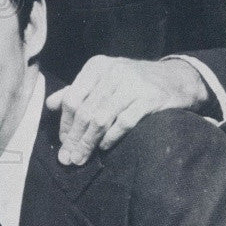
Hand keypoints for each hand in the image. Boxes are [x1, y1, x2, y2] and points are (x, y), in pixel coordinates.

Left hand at [45, 56, 210, 165]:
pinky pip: (124, 122)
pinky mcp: (149, 98)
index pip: (72, 98)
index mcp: (96, 67)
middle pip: (85, 111)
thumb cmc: (133, 82)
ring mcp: (132, 84)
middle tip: (68, 158)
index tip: (62, 143)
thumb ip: (77, 91)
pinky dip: (111, 137)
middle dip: (74, 138)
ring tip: (81, 158)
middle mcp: (112, 72)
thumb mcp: (103, 80)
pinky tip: (104, 148)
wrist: (176, 79)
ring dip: (88, 143)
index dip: (65, 123)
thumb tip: (50, 105)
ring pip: (101, 118)